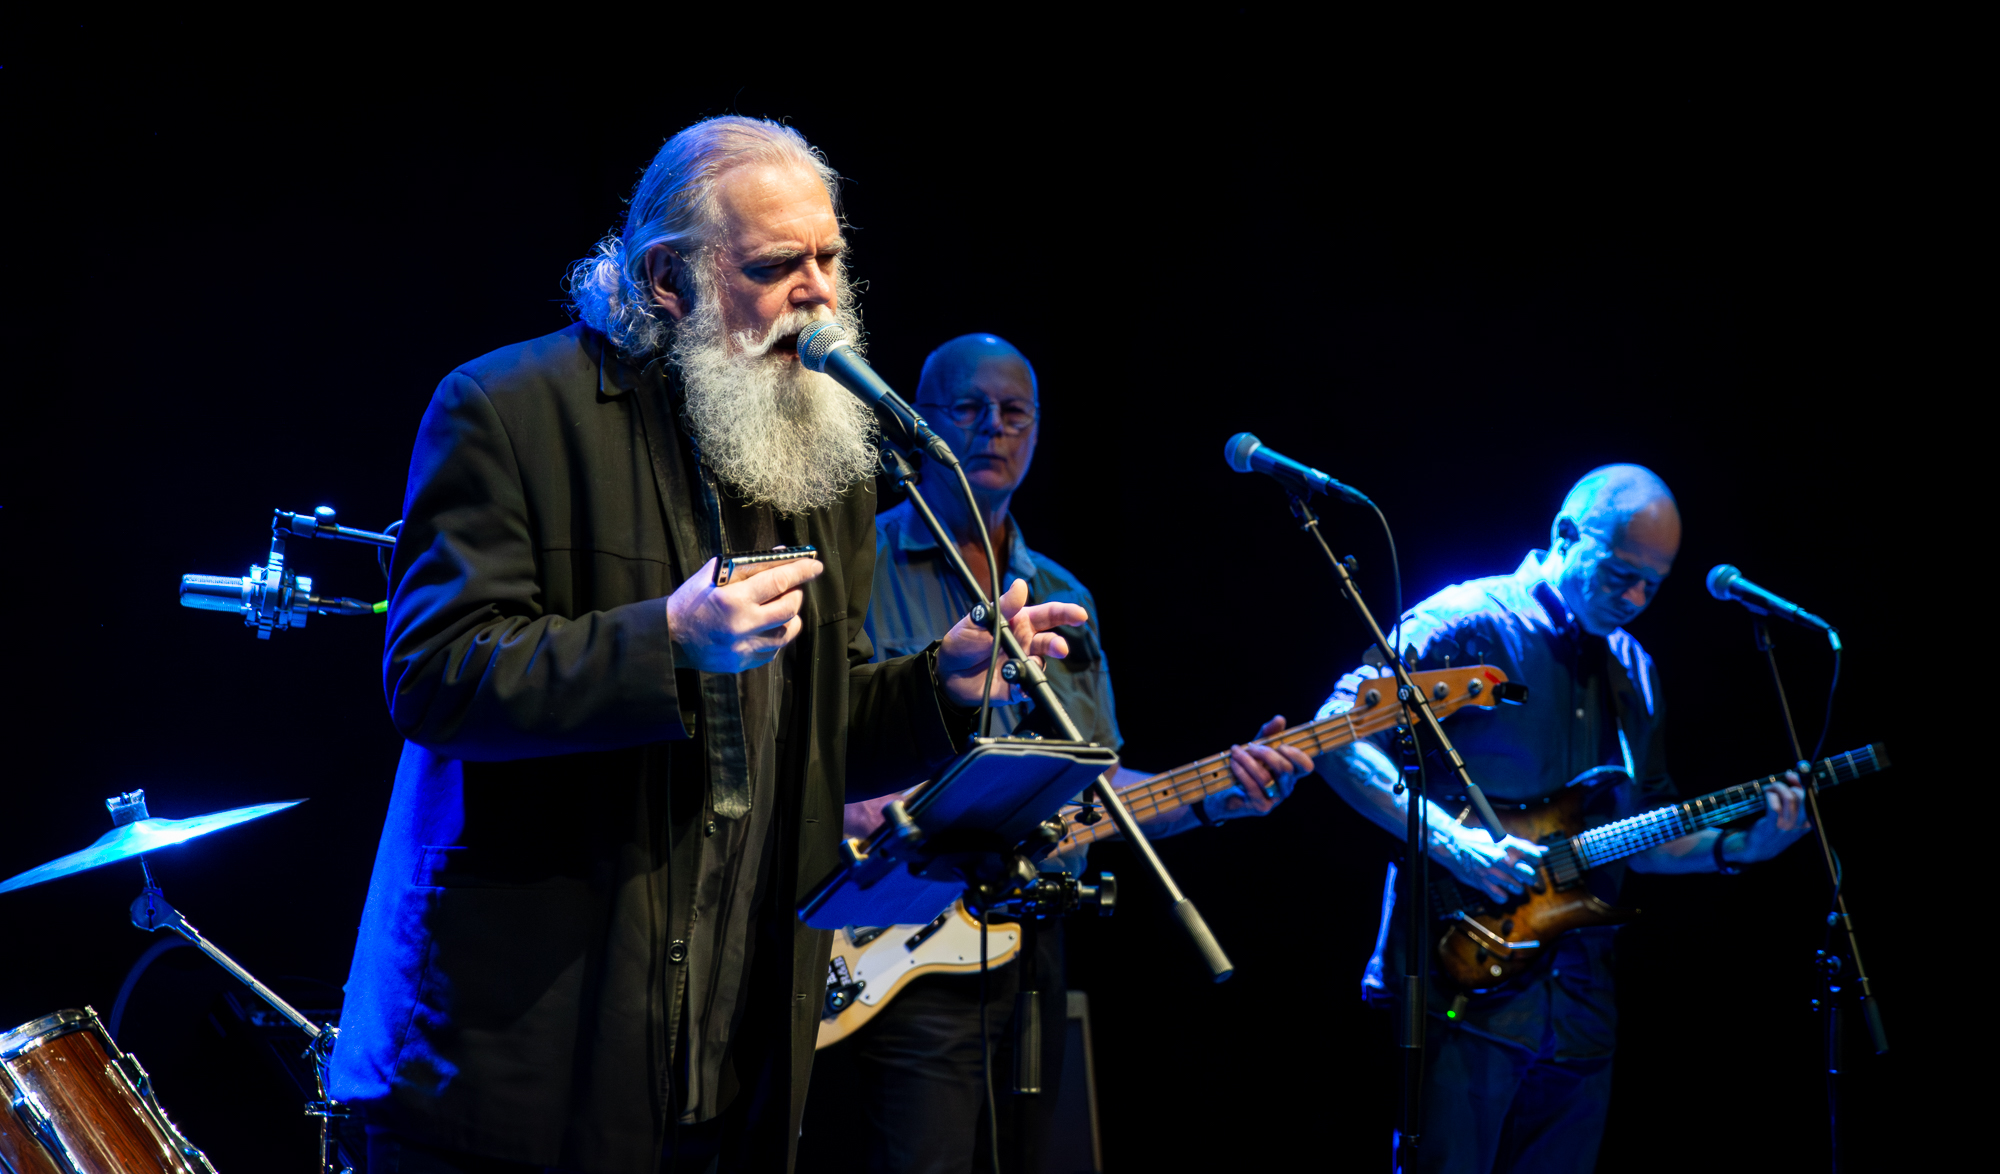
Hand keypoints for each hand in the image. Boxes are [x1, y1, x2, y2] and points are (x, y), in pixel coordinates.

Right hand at [666, 556, 823, 672]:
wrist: (669, 638)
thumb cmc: (691, 601)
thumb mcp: (711, 575)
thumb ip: (745, 565)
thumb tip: (780, 555)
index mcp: (732, 600)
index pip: (779, 582)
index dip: (801, 571)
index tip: (815, 566)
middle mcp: (741, 626)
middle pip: (789, 608)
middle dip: (796, 593)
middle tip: (793, 586)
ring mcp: (744, 648)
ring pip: (787, 632)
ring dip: (790, 616)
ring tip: (782, 606)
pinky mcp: (743, 663)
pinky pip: (774, 649)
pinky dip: (776, 635)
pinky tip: (767, 625)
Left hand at [936, 578, 1087, 706]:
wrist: (947, 672)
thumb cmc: (964, 641)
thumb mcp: (980, 620)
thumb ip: (1003, 605)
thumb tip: (1020, 585)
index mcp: (1021, 622)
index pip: (1049, 615)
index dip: (1067, 613)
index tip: (1080, 615)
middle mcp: (1026, 643)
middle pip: (1051, 642)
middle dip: (1058, 645)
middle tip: (1060, 648)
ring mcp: (1023, 665)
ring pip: (1040, 665)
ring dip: (1036, 666)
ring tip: (1022, 666)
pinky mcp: (1016, 687)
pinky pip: (1027, 689)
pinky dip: (1026, 688)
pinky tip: (1019, 686)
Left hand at [1202, 716, 1316, 820]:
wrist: (1224, 796)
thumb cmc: (1245, 770)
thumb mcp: (1256, 749)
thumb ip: (1268, 735)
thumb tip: (1280, 719)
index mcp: (1290, 773)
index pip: (1307, 767)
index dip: (1297, 755)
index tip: (1280, 745)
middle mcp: (1286, 787)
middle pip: (1285, 768)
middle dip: (1266, 753)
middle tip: (1250, 746)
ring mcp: (1275, 799)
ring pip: (1266, 777)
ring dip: (1248, 760)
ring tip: (1236, 752)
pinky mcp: (1261, 807)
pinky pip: (1252, 786)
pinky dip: (1241, 771)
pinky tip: (1233, 763)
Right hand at [1437, 830, 1546, 902]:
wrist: (1453, 846)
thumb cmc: (1476, 840)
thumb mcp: (1501, 838)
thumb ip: (1524, 846)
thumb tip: (1544, 851)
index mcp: (1509, 845)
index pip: (1536, 858)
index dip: (1535, 860)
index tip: (1531, 861)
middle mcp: (1504, 860)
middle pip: (1530, 875)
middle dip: (1529, 877)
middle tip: (1524, 874)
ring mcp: (1494, 873)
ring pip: (1518, 888)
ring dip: (1516, 886)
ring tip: (1510, 881)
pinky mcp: (1484, 884)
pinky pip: (1502, 897)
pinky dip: (1502, 895)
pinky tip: (1499, 889)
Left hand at [1729, 771, 1810, 862]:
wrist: (1756, 850)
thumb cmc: (1772, 827)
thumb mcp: (1788, 816)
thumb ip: (1793, 797)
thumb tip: (1792, 775)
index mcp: (1807, 823)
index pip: (1812, 799)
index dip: (1803, 783)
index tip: (1793, 775)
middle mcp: (1799, 825)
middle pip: (1802, 796)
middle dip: (1790, 784)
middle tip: (1778, 784)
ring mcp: (1785, 827)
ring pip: (1789, 798)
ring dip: (1778, 787)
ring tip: (1770, 788)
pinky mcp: (1771, 827)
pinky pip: (1774, 806)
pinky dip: (1770, 795)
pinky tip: (1766, 794)